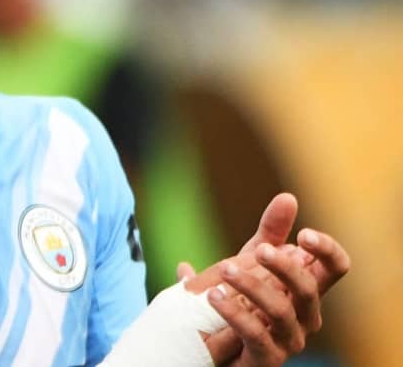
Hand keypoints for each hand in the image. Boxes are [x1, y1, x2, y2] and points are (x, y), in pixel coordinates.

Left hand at [177, 193, 350, 364]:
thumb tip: (288, 197)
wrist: (218, 347)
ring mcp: (289, 340)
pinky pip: (256, 335)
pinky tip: (213, 296)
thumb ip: (270, 235)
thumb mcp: (253, 264)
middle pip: (309, 289)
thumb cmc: (244, 301)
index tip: (305, 234)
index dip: (327, 251)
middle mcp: (306, 316)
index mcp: (307, 290)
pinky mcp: (266, 358)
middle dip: (285, 267)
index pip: (334, 269)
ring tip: (225, 270)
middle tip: (259, 249)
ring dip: (253, 287)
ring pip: (281, 311)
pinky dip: (235, 313)